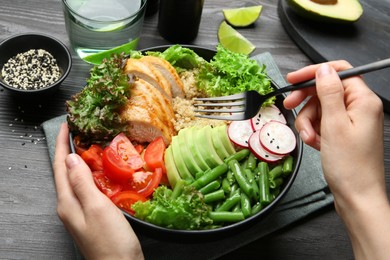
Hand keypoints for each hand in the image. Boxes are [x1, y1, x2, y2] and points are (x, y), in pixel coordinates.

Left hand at [53, 123, 143, 259]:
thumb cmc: (110, 241)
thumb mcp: (96, 207)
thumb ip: (82, 182)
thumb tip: (69, 158)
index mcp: (67, 202)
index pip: (59, 166)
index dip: (60, 143)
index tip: (66, 124)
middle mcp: (70, 206)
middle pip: (65, 172)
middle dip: (68, 149)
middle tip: (80, 131)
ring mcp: (80, 211)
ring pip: (76, 179)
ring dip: (80, 161)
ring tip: (90, 145)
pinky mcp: (92, 215)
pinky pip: (87, 188)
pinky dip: (92, 174)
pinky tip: (102, 172)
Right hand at [284, 61, 389, 259]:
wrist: (356, 196)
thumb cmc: (350, 166)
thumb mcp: (334, 125)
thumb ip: (328, 93)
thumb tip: (323, 69)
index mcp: (363, 100)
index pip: (338, 72)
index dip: (313, 73)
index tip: (292, 79)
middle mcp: (359, 107)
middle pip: (326, 91)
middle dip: (306, 101)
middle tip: (289, 106)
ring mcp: (351, 121)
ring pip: (320, 108)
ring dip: (308, 121)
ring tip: (309, 137)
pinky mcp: (343, 132)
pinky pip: (322, 123)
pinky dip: (314, 131)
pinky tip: (315, 143)